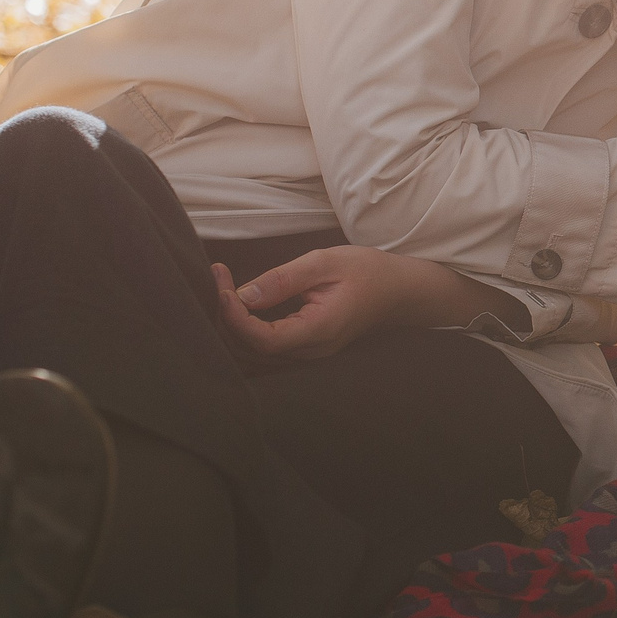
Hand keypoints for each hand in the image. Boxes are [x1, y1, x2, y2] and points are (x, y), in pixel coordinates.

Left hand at [212, 245, 466, 361]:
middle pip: (251, 350)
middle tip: (218, 278)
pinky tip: (239, 305)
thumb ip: (283, 279)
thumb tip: (243, 295)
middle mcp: (311, 351)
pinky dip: (244, 329)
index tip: (222, 281)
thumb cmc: (367, 271)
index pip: (261, 338)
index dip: (233, 315)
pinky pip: (265, 348)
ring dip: (232, 325)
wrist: (398, 291)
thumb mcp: (325, 263)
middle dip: (226, 317)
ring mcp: (308, 354)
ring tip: (223, 288)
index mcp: (319, 330)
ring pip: (254, 354)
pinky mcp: (305, 349)